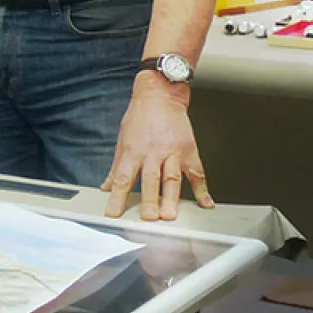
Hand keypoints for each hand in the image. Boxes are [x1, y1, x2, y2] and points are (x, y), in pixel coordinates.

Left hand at [101, 89, 212, 219]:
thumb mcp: (123, 139)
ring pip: (172, 177)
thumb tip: (107, 187)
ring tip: (170, 215)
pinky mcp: (189, 150)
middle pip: (151, 179)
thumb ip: (117, 167)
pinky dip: (202, 189)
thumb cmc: (140, 116)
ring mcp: (173, 151)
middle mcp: (153, 152)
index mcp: (134, 150)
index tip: (114, 213)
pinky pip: (197, 173)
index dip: (118, 197)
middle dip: (150, 200)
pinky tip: (205, 204)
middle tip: (148, 218)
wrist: (160, 94)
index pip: (123, 178)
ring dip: (171, 198)